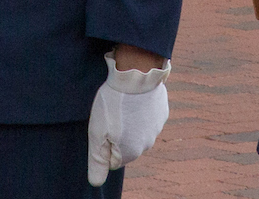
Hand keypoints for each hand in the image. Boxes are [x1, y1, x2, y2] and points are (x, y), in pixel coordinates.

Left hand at [86, 50, 169, 185]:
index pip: (112, 159)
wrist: (136, 74)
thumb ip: (97, 161)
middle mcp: (147, 145)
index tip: (104, 126)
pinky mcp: (162, 111)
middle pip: (126, 145)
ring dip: (130, 121)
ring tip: (123, 104)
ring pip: (138, 130)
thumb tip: (96, 183)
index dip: (104, 143)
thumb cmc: (113, 104)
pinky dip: (141, 109)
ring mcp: (157, 128)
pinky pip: (148, 116)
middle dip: (117, 134)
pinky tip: (135, 98)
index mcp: (130, 152)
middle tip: (112, 114)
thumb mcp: (96, 133)